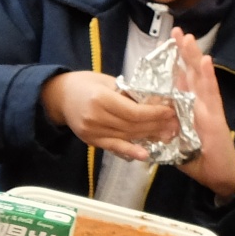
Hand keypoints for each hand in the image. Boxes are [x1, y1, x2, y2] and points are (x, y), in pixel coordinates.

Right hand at [39, 71, 177, 160]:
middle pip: (132, 126)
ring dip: (149, 137)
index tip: (171, 111)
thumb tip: (153, 101)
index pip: (133, 111)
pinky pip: (114, 147)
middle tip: (175, 125)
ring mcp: (92, 132)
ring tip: (167, 136)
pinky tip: (144, 155)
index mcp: (100, 99)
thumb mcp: (107, 80)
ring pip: (126, 136)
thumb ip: (127, 92)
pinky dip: (130, 151)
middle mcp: (95, 118)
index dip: (155, 113)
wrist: (59, 96)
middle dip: (156, 125)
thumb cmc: (85, 83)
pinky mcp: (91, 140)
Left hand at [170, 31, 234, 196]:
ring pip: (200, 78)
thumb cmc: (196, 157)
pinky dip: (207, 77)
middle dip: (183, 52)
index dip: (174, 63)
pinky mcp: (216, 116)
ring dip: (194, 57)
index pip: (180, 80)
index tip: (167, 45)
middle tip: (177, 31)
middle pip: (190, 73)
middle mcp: (199, 103)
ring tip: (188, 38)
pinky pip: (211, 94)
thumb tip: (143, 119)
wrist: (217, 173)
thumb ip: (162, 127)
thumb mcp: (172, 140)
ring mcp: (209, 107)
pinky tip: (205, 61)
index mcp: (187, 107)